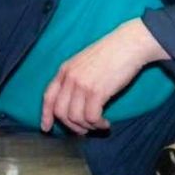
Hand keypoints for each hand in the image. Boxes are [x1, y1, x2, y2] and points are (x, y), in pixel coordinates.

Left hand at [40, 18, 168, 135]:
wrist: (128, 44)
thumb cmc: (110, 54)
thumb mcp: (84, 62)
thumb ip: (74, 79)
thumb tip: (72, 103)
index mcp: (64, 70)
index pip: (48, 96)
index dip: (46, 114)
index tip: (46, 128)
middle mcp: (70, 77)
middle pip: (60, 112)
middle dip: (72, 126)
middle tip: (84, 130)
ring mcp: (82, 84)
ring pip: (75, 118)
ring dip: (87, 127)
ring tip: (99, 124)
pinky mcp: (97, 91)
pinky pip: (91, 118)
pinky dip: (98, 125)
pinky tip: (106, 122)